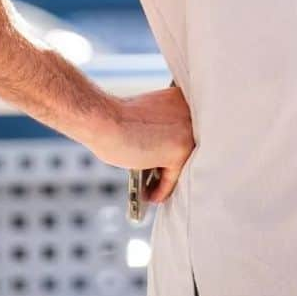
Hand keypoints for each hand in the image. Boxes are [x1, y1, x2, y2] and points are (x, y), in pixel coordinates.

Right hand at [89, 84, 195, 203]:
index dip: (175, 146)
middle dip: (172, 163)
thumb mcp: (147, 118)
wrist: (106, 119)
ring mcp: (187, 131)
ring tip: (155, 190)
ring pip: (181, 162)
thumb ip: (161, 129)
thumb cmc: (118, 117)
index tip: (168, 161)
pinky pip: (173, 176)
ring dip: (167, 178)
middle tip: (161, 178)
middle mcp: (191, 112)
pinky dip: (162, 189)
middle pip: (186, 145)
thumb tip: (163, 153)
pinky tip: (152, 196)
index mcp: (182, 99)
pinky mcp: (179, 151)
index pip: (184, 129)